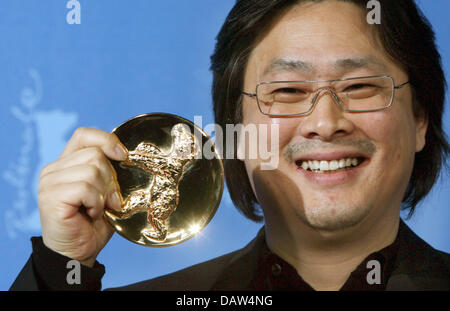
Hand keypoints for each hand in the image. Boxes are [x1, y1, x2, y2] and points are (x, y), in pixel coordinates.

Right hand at [38, 127, 126, 266]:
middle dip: (111, 179)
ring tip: (99, 208)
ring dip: (103, 193)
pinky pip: (85, 188)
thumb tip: (123, 154)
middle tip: (110, 200)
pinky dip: (96, 202)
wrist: (79, 252)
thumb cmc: (94, 223)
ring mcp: (49, 182)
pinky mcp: (51, 197)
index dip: (106, 140)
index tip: (123, 156)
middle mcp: (53, 169)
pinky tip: (91, 213)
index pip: (84, 135)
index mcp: (66, 163)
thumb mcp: (105, 191)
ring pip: (92, 170)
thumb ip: (108, 171)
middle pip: (95, 155)